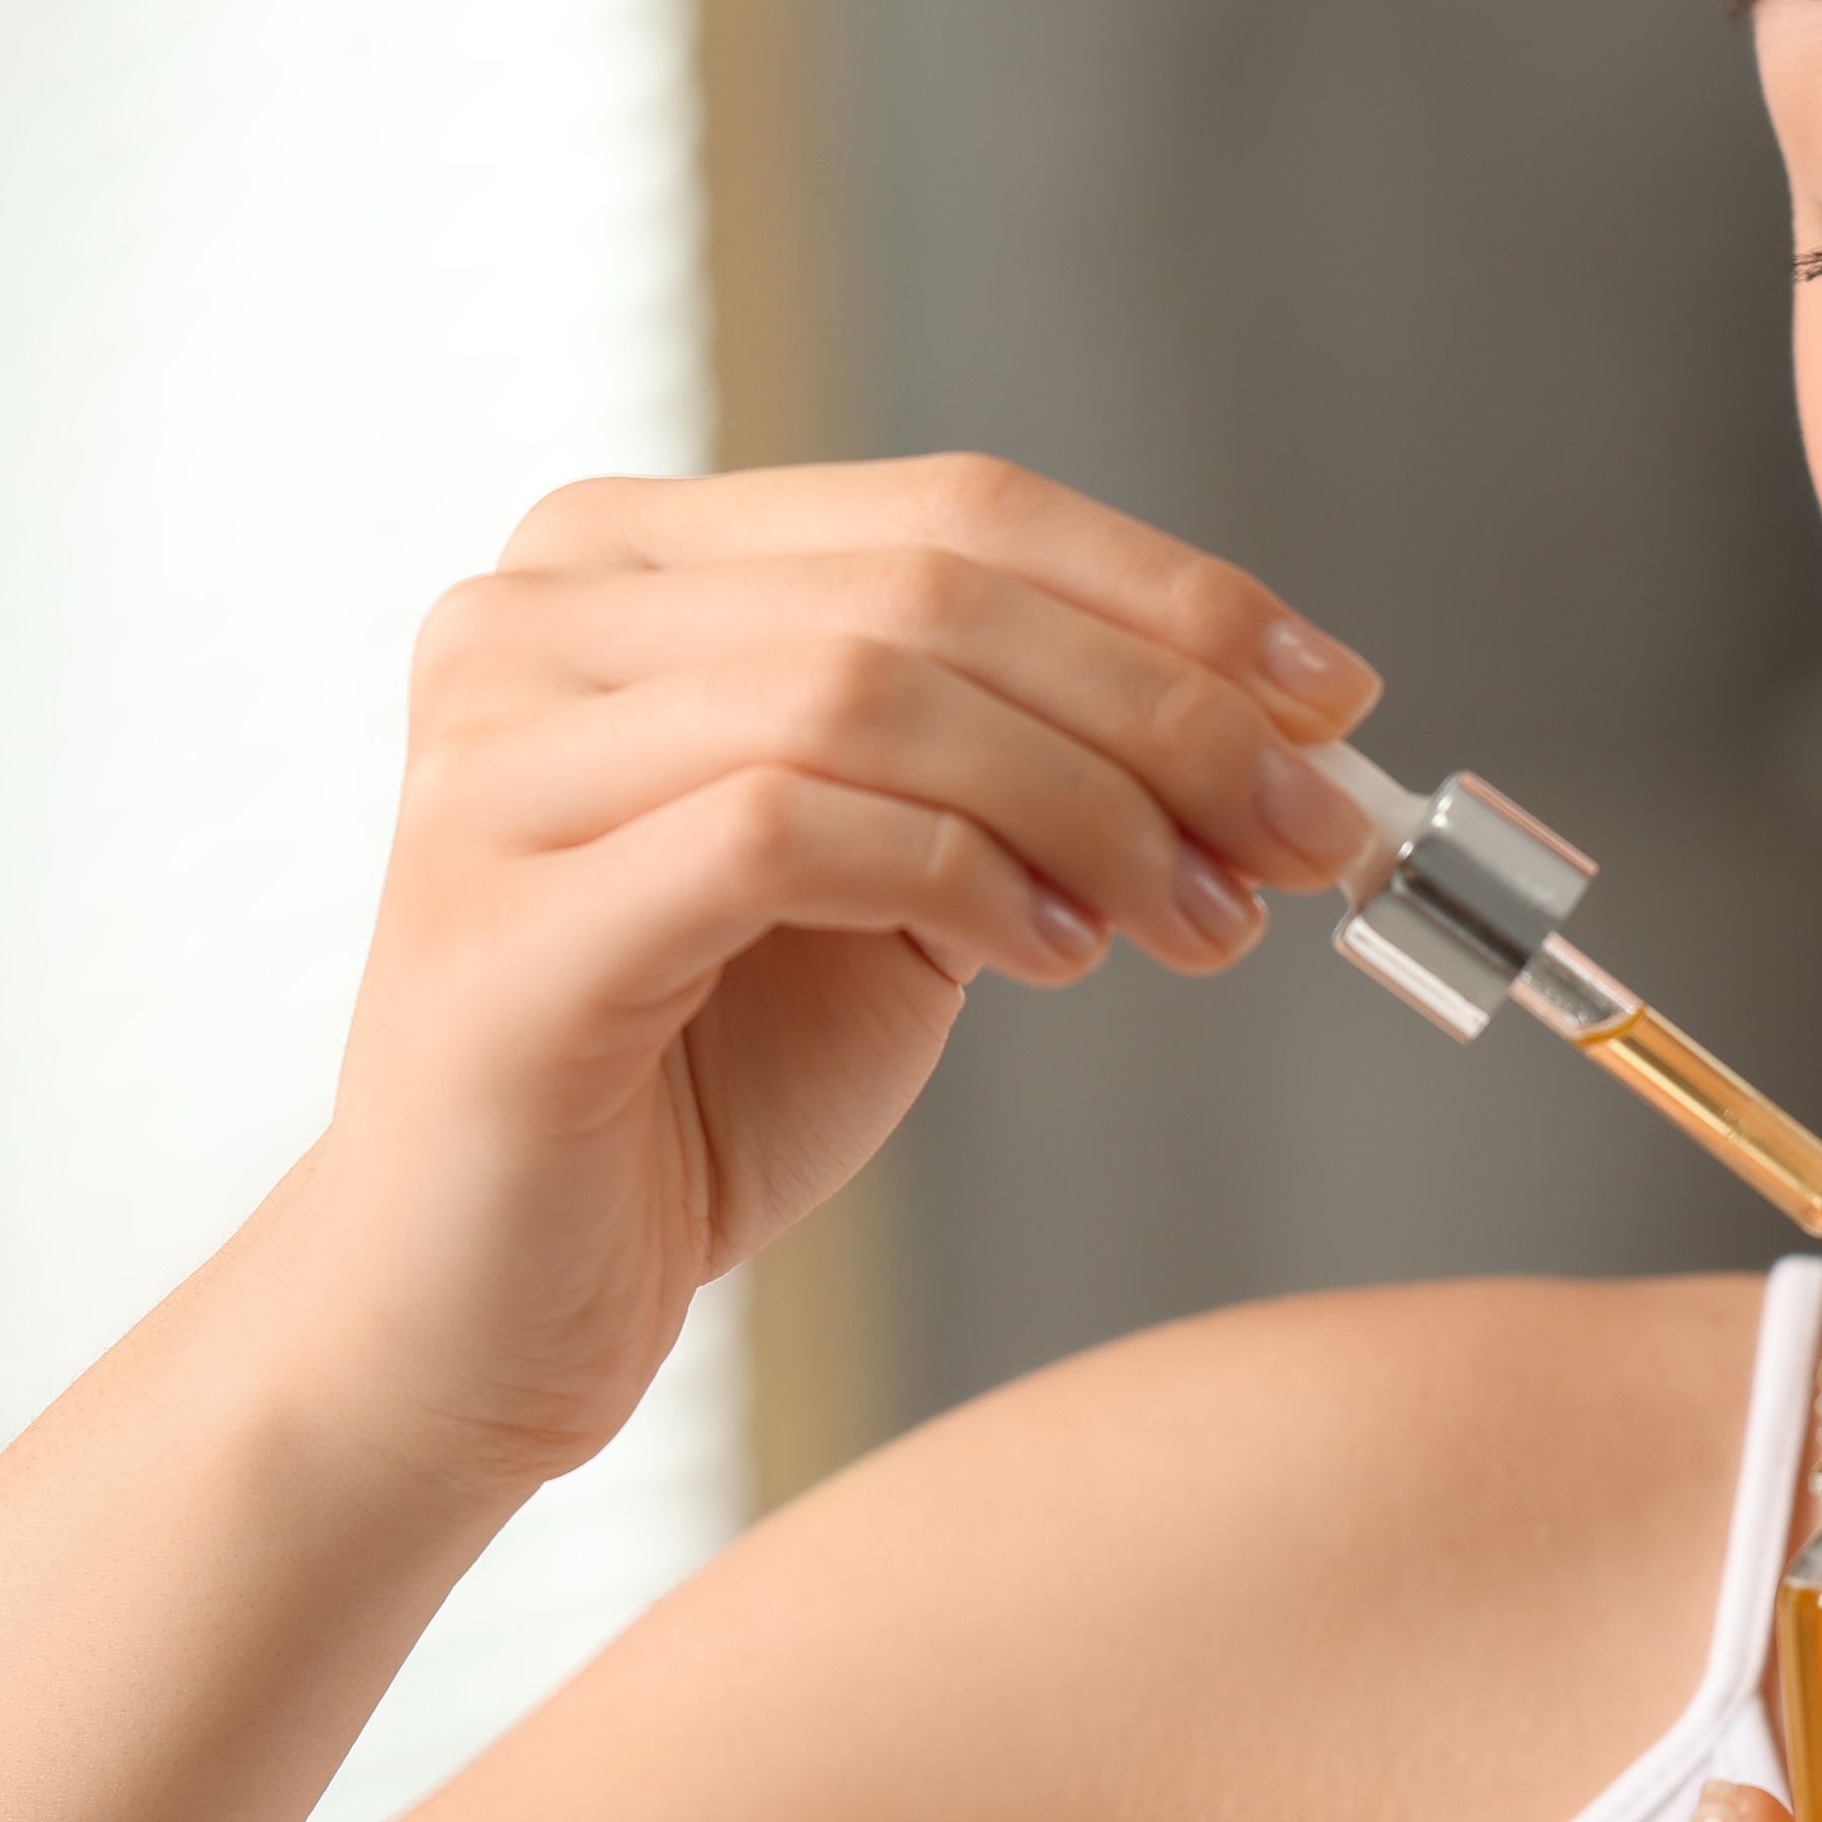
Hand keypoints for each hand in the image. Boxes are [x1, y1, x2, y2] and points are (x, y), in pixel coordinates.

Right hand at [306, 455, 1383, 1478]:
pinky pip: (786, 830)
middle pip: (925, 589)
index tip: (1335, 702)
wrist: (485, 1312)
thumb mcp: (898, 890)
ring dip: (1086, 806)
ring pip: (865, 693)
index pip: (947, 508)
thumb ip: (1033, 780)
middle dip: (1165, 711)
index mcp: (622, 564)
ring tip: (1195, 923)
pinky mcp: (505, 920)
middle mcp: (529, 620)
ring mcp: (491, 761)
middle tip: (1306, 834)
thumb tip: (1286, 736)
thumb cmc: (690, 1094)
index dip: (1169, 593)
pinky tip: (1052, 961)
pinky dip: (962, 879)